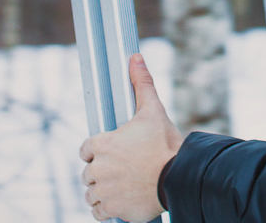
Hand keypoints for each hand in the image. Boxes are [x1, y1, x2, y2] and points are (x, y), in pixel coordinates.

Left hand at [80, 54, 182, 221]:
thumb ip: (141, 84)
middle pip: (88, 173)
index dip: (97, 150)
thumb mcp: (153, 110)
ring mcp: (104, 191)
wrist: (179, 176)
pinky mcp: (113, 209)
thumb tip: (135, 58)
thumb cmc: (165, 143)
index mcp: (102, 145)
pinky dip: (105, 208)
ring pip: (91, 193)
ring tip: (120, 186)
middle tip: (122, 169)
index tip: (112, 152)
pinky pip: (98, 211)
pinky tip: (118, 201)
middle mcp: (98, 169)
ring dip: (101, 190)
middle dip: (101, 171)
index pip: (86, 149)